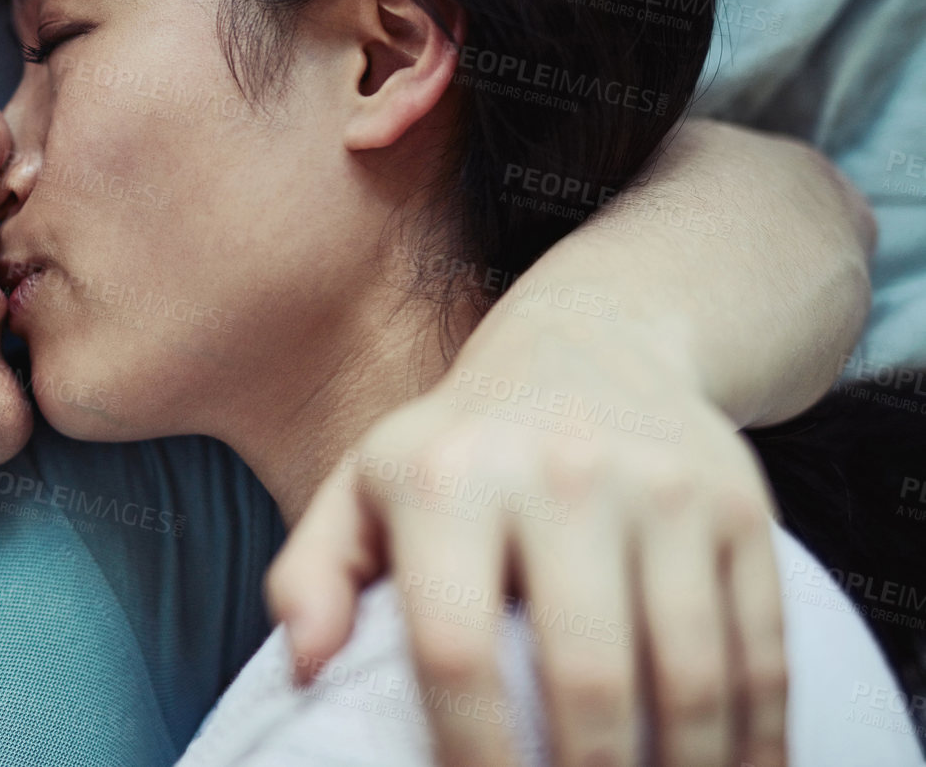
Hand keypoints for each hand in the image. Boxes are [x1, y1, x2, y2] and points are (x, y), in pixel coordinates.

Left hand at [266, 325, 785, 766]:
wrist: (591, 341)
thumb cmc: (459, 445)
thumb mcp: (366, 485)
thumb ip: (313, 573)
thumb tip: (304, 666)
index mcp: (448, 480)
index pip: (456, 652)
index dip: (472, 757)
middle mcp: (559, 476)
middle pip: (586, 679)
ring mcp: (660, 490)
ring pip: (691, 678)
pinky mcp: (739, 507)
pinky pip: (762, 650)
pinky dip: (760, 740)